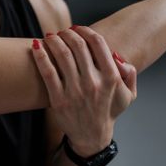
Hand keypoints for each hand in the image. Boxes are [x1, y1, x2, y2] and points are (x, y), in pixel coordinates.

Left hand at [32, 26, 136, 156]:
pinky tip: (36, 46)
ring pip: (62, 56)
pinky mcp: (58, 100)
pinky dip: (40, 56)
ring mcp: (75, 92)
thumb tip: (115, 55)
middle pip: (78, 46)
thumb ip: (129, 73)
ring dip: (54, 41)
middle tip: (62, 32)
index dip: (85, 31)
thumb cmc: (108, 111)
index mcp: (111, 78)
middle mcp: (93, 83)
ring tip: (50, 36)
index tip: (77, 28)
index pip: (98, 43)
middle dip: (67, 33)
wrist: (91, 136)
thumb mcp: (128, 95)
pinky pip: (48, 72)